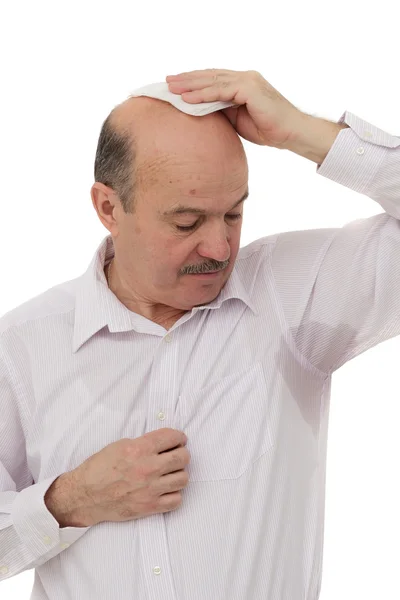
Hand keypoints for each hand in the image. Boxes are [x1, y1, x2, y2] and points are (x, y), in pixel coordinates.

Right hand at [49, 429, 190, 526]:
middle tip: (176, 455)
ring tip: (170, 473)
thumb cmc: (99, 468)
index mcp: (139, 449)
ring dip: (178, 474)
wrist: (84, 495)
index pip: (172, 437)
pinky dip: (174, 495)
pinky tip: (165, 490)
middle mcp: (148, 468)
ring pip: (183, 478)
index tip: (179, 440)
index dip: (178, 437)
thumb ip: (143, 443)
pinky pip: (176, 500)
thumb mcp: (119, 445)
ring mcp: (150, 489)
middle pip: (183, 457)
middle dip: (181, 453)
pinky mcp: (149, 507)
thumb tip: (163, 443)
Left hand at [166, 68, 303, 147]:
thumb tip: (203, 112)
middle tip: (167, 82)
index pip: (213, 79)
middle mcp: (244, 78)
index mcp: (242, 83)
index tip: (176, 85)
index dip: (194, 81)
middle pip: (210, 76)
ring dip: (190, 85)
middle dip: (187, 79)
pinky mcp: (250, 89)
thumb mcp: (238, 120)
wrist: (290, 133)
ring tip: (172, 88)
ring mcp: (248, 81)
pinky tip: (187, 98)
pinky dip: (203, 95)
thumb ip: (223, 111)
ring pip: (213, 81)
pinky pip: (221, 91)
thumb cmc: (268, 128)